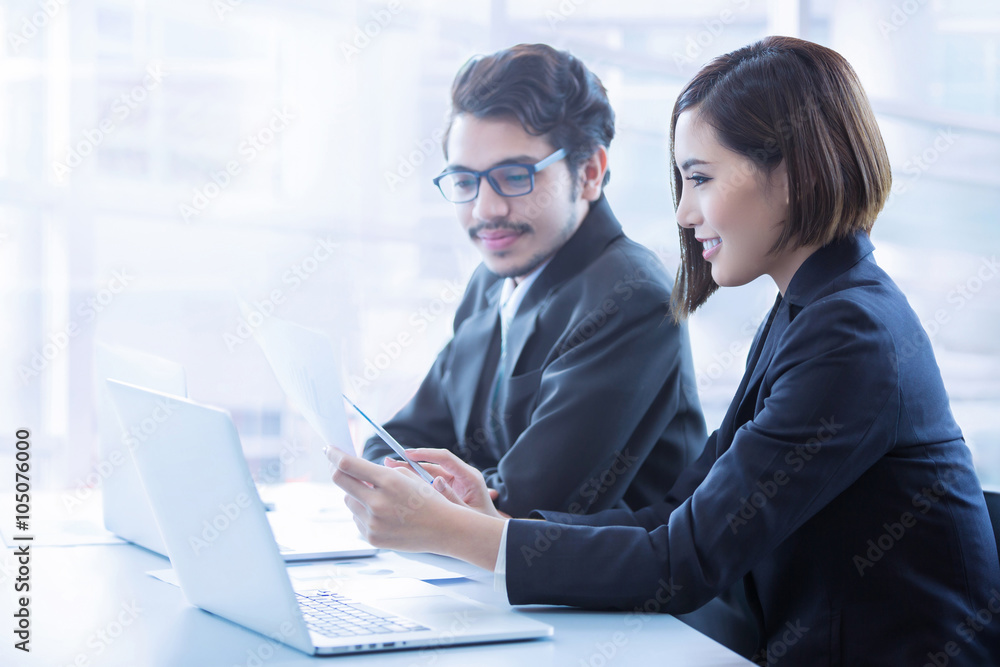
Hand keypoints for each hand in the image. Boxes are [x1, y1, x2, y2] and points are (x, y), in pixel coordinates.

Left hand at [330, 452, 505, 569]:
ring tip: (377, 496)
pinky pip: (356, 518)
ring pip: (348, 500)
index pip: (349, 465)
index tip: (329, 448)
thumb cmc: (428, 499)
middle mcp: (378, 502)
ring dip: (356, 493)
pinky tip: (383, 513)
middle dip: (336, 470)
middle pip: (340, 481)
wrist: (445, 530)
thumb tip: (353, 468)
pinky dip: (363, 512)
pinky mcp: (372, 537)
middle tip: (337, 465)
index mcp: (389, 481)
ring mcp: (374, 523)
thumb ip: (380, 471)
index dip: (334, 454)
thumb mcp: (408, 477)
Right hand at [384, 449, 504, 518]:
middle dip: (411, 463)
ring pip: (428, 474)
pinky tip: (399, 483)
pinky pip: (429, 484)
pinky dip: (416, 483)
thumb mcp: (468, 513)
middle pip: (433, 465)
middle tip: (390, 462)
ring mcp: (454, 482)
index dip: (426, 454)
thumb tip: (436, 481)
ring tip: (389, 470)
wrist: (490, 533)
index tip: (408, 453)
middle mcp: (461, 476)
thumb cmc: (483, 523)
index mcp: (469, 477)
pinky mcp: (448, 489)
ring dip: (410, 472)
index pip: (445, 458)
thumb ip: (452, 498)